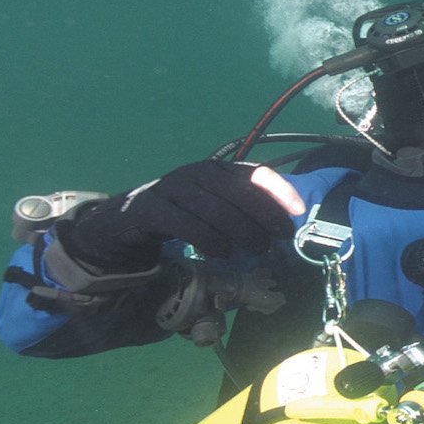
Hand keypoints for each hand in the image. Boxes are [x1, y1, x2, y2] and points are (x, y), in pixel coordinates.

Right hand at [61, 160, 304, 272]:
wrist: (126, 222)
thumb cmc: (182, 215)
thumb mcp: (217, 208)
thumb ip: (247, 209)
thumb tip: (287, 219)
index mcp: (216, 169)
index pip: (253, 173)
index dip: (278, 190)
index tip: (298, 213)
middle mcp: (196, 173)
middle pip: (236, 190)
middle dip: (262, 215)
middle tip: (277, 239)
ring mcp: (171, 188)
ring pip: (214, 207)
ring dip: (240, 231)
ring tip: (255, 250)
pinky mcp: (150, 209)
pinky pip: (184, 223)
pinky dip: (207, 238)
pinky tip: (221, 253)